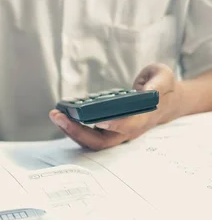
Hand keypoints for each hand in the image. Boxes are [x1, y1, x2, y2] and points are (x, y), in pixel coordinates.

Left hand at [49, 63, 181, 149]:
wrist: (164, 100)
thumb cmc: (162, 87)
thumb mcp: (163, 78)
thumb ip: (156, 84)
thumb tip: (144, 91)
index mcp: (143, 118)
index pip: (127, 127)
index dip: (113, 125)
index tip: (96, 120)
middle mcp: (127, 130)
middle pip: (100, 141)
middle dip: (77, 131)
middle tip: (58, 116)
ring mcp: (115, 132)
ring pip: (90, 140)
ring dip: (70, 130)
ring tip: (55, 114)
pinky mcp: (105, 130)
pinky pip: (86, 133)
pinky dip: (72, 126)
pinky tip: (61, 113)